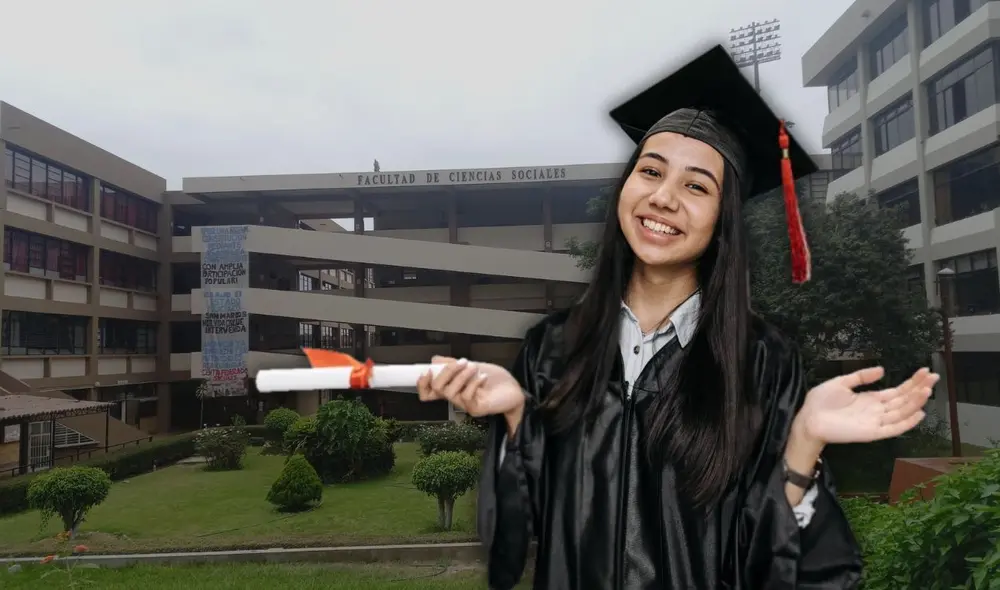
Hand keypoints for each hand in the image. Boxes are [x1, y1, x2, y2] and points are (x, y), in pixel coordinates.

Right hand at [416, 356, 524, 419]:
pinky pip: (466, 396)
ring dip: (463, 375)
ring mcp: (465, 405)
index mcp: (453, 388)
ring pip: (451, 391)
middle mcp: (456, 398)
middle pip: (437, 389)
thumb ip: (454, 364)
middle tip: (464, 362)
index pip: (429, 392)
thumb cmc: (496, 380)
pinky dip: (474, 382)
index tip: (427, 371)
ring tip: (475, 368)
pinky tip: (483, 378)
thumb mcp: (473, 366)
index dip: (422, 384)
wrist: (515, 390)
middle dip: (448, 371)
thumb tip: (435, 359)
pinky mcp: (476, 409)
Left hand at [796, 366, 938, 445]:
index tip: (925, 371)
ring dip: (916, 402)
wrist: (808, 419)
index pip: (897, 390)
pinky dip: (907, 422)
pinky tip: (919, 413)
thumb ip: (861, 376)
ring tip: (928, 390)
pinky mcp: (872, 433)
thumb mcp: (842, 382)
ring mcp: (876, 422)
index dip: (912, 382)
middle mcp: (877, 410)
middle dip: (919, 388)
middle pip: (904, 399)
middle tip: (934, 376)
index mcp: (871, 399)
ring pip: (902, 412)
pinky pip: (893, 429)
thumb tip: (882, 369)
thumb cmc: (821, 402)